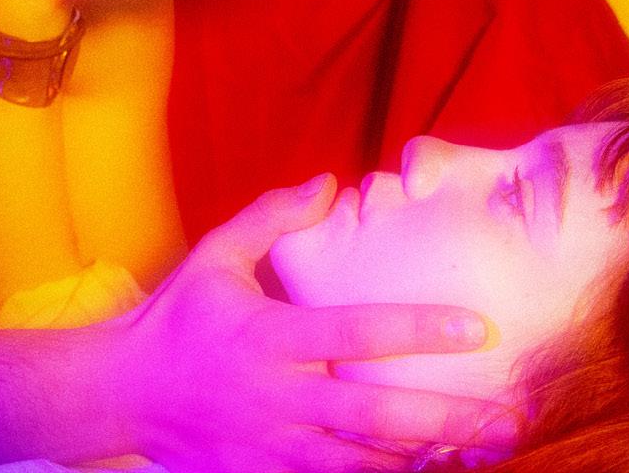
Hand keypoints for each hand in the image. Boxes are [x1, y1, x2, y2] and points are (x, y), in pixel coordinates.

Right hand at [109, 174, 515, 472]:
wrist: (119, 394)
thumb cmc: (176, 318)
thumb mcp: (214, 256)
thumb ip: (272, 219)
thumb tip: (329, 183)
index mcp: (267, 336)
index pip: (354, 332)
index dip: (418, 330)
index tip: (476, 328)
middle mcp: (275, 396)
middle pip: (372, 416)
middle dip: (445, 419)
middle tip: (510, 420)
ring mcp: (269, 446)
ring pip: (359, 464)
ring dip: (424, 461)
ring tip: (482, 454)